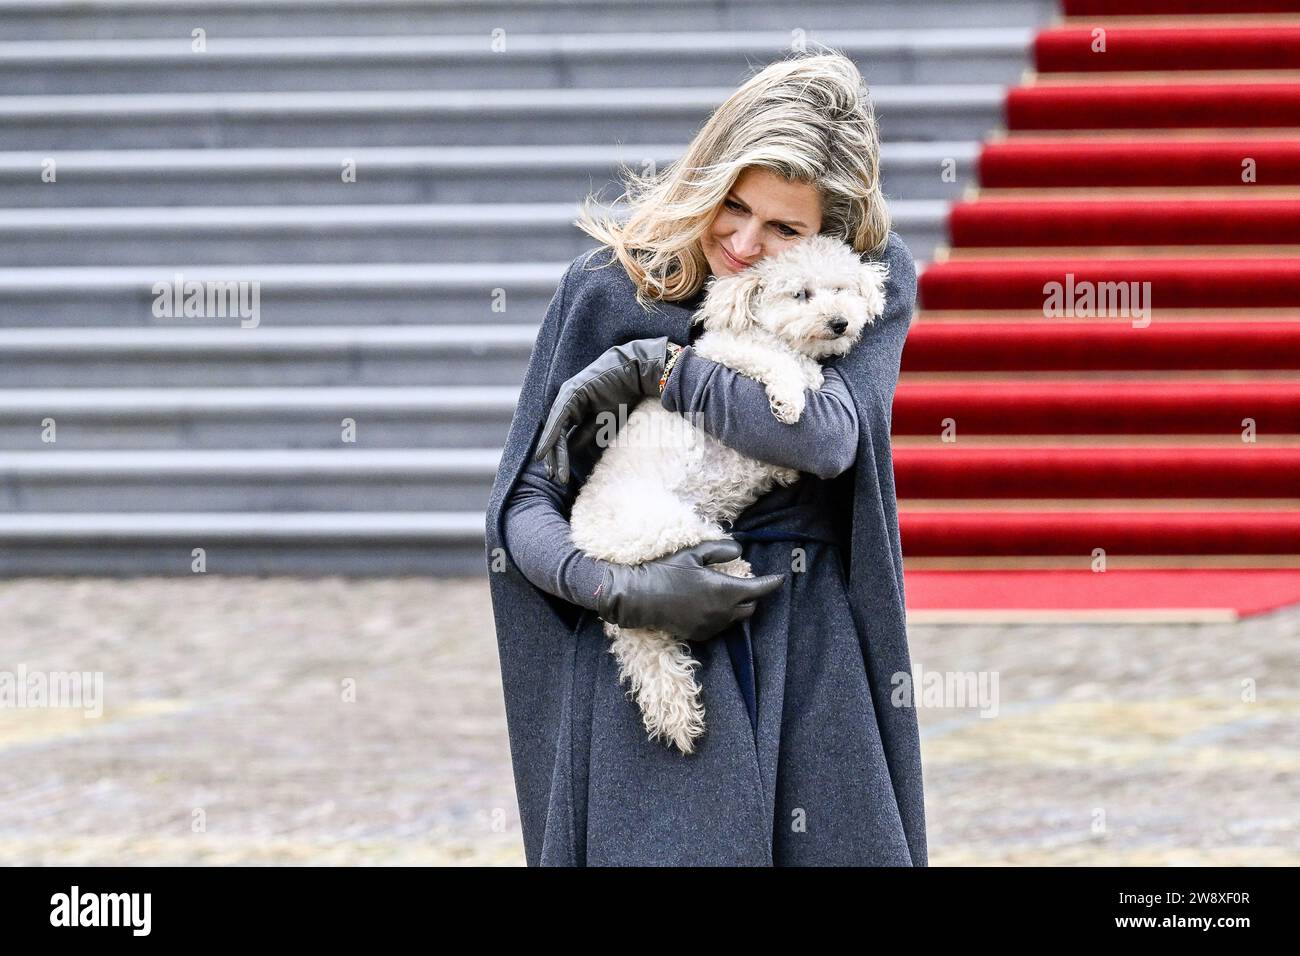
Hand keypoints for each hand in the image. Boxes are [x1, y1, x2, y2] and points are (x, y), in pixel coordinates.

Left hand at [534, 336, 672, 484]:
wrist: (634, 372)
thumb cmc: (623, 395)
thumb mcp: (602, 421)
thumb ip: (585, 434)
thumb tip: (570, 450)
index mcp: (575, 408)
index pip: (564, 435)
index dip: (560, 455)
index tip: (558, 475)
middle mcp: (567, 402)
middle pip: (557, 434)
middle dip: (554, 457)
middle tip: (553, 477)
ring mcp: (567, 396)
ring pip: (555, 429)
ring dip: (553, 452)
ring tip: (553, 472)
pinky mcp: (570, 394)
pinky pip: (558, 419)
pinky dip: (551, 436)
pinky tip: (546, 451)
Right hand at [595, 539, 785, 641]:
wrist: (639, 597)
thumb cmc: (666, 571)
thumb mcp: (694, 553)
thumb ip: (721, 551)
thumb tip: (740, 552)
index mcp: (724, 590)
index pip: (759, 589)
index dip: (772, 583)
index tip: (780, 578)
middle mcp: (722, 612)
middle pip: (750, 607)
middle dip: (752, 595)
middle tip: (744, 582)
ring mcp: (711, 626)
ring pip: (736, 618)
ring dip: (736, 606)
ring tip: (724, 592)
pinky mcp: (699, 634)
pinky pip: (720, 626)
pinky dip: (721, 616)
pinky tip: (708, 605)